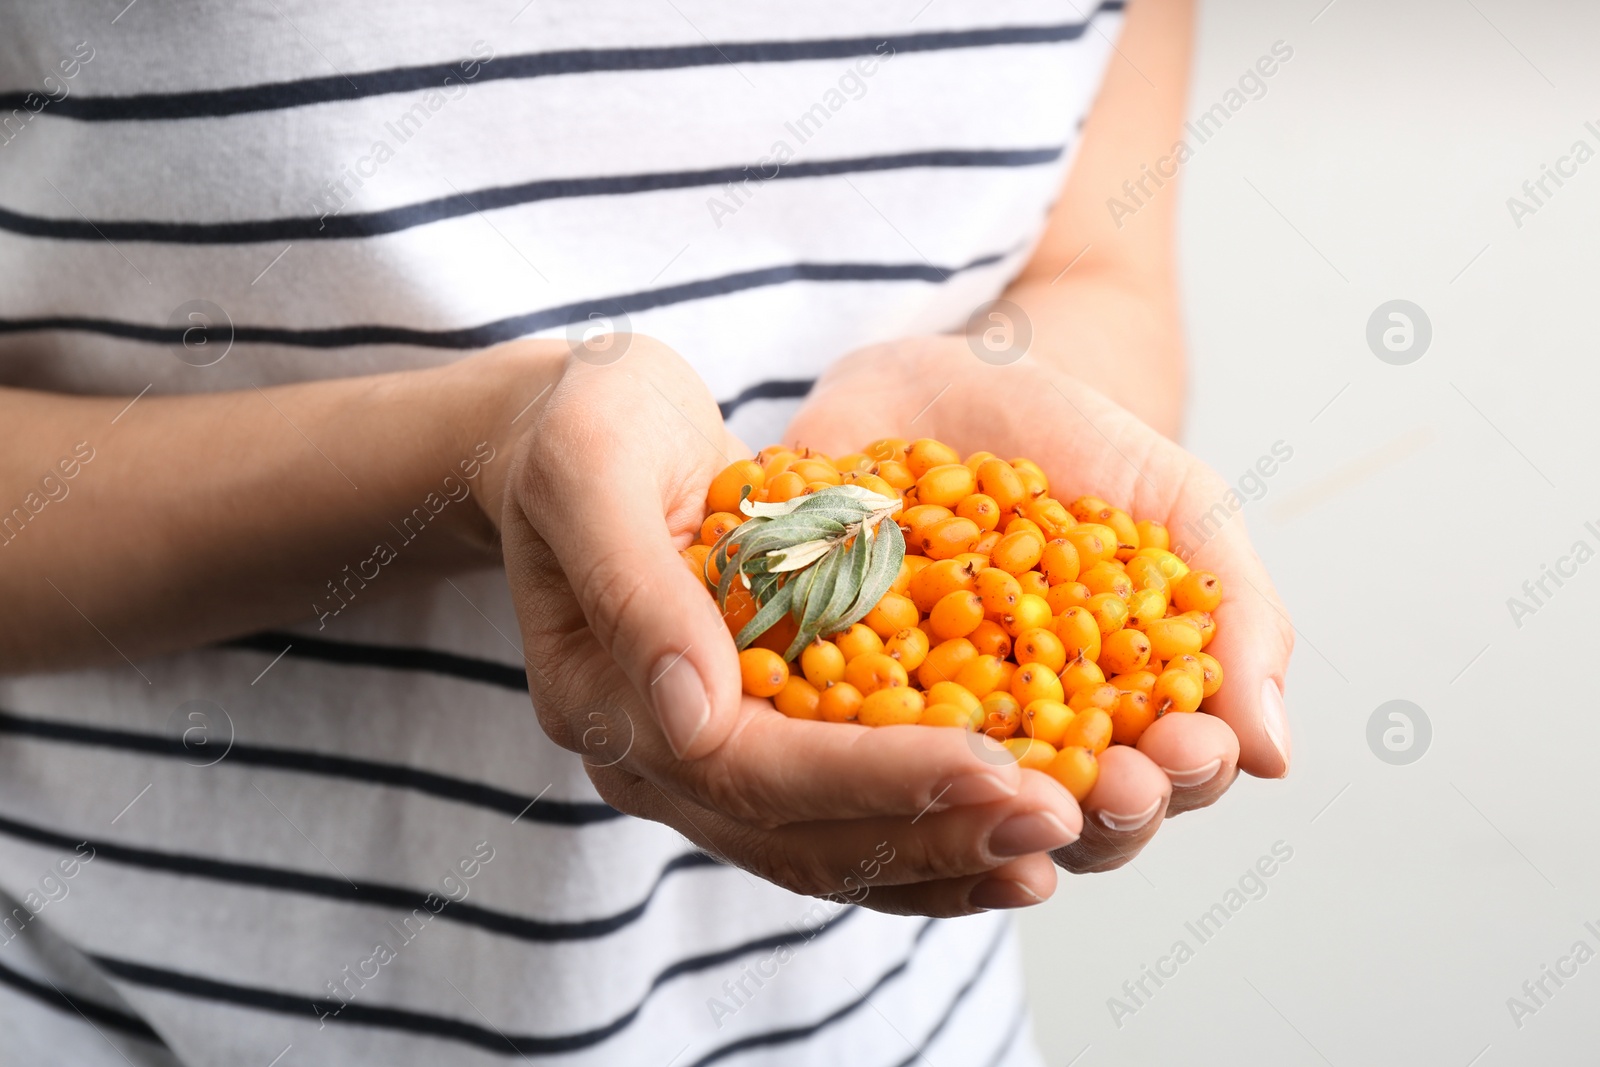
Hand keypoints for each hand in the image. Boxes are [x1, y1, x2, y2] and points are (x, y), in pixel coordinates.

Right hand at [493, 336, 1084, 914]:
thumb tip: (693, 720)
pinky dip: (930, 830)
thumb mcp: (592, 466)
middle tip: (1058, 818)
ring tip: (1058, 843)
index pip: (755, 769)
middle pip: (804, 835)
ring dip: (947, 855)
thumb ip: (635, 587)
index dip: (879, 777)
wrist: (574, 432)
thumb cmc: (585, 427)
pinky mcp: (757, 743)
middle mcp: (656, 759)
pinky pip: (847, 816)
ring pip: (832, 850)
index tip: (996, 766)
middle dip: (937, 828)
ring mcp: (704, 763)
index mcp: (605, 701)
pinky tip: (1009, 833)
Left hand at [786, 335, 1293, 874]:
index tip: (1184, 751)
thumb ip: (1235, 612)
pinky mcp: (829, 691)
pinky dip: (854, 749)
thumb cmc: (1078, 443)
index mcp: (1120, 709)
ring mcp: (924, 721)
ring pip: (959, 803)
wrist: (951, 370)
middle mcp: (1022, 737)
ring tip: (1001, 779)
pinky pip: (838, 739)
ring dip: (986, 807)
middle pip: (1069, 815)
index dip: (1182, 773)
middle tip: (1105, 786)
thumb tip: (1278, 756)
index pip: (1168, 774)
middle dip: (1096, 811)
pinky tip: (866, 744)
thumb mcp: (1175, 501)